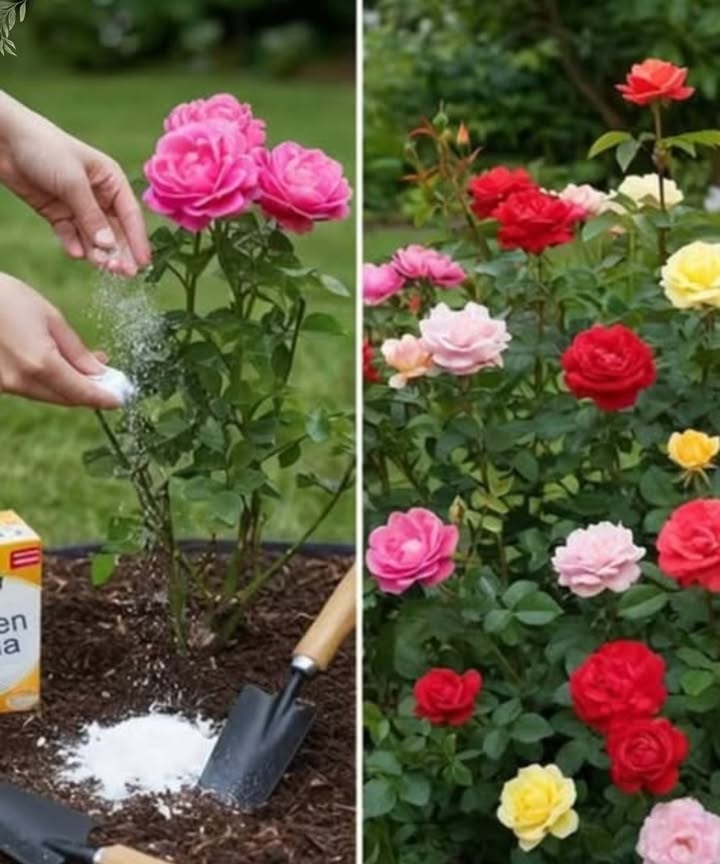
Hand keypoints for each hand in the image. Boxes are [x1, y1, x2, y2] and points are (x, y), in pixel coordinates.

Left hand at [0, 92, 150, 276]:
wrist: (4, 139)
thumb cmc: (45, 148)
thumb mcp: (73, 182)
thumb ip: (91, 216)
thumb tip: (108, 246)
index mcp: (111, 180)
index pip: (130, 215)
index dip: (137, 239)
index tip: (143, 263)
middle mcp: (99, 196)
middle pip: (115, 230)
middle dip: (119, 251)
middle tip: (124, 272)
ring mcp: (77, 206)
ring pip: (93, 237)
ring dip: (97, 252)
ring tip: (100, 265)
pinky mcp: (57, 214)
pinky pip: (70, 235)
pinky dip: (73, 245)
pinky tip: (76, 253)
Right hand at [0, 273, 120, 408]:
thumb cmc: (6, 298)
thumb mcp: (50, 318)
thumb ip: (76, 351)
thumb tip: (99, 372)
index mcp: (40, 364)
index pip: (82, 393)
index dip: (105, 398)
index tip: (122, 398)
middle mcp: (22, 381)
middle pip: (67, 399)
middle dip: (92, 393)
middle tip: (112, 382)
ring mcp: (6, 385)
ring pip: (50, 395)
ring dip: (73, 387)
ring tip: (92, 368)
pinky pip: (33, 388)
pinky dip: (52, 382)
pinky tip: (65, 366)